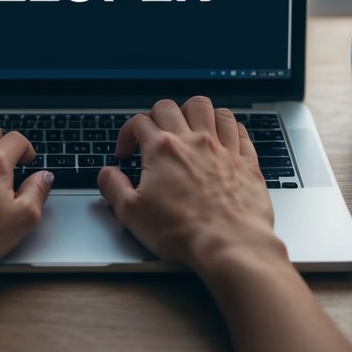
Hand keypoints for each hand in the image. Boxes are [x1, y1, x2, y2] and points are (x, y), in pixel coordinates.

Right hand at [97, 96, 286, 273]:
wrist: (228, 245)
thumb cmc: (182, 232)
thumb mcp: (131, 214)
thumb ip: (113, 187)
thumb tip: (106, 174)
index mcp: (162, 149)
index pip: (138, 122)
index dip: (126, 134)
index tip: (126, 153)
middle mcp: (192, 140)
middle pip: (170, 106)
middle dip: (156, 116)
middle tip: (154, 135)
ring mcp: (221, 147)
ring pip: (206, 107)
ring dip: (193, 112)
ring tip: (188, 125)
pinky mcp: (245, 160)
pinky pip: (238, 128)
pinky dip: (228, 126)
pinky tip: (222, 136)